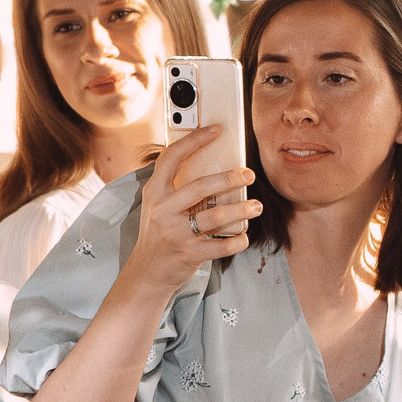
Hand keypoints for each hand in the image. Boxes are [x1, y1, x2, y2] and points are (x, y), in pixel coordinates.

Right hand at [124, 126, 259, 298]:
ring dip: (241, 210)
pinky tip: (244, 236)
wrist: (146, 272)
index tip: (217, 129)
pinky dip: (237, 240)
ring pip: (216, 216)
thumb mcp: (160, 206)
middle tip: (250, 175)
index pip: (172, 158)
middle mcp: (162, 210)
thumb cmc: (159, 233)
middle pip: (201, 186)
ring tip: (256, 206)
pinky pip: (221, 245)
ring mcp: (175, 233)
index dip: (194, 140)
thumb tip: (216, 166)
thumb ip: (178, 189)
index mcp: (154, 193)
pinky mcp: (189, 254)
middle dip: (230, 179)